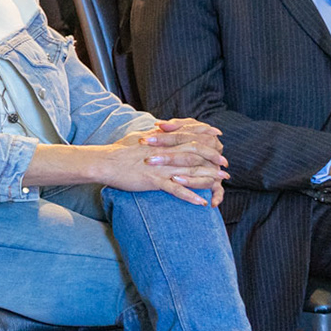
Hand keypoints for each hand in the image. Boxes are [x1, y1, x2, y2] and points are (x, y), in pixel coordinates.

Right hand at [97, 120, 227, 205]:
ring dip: (208, 176)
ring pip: (190, 170)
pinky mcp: (154, 180)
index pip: (189, 134)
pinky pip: (176, 189)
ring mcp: (160, 166)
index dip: (206, 135)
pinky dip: (190, 196)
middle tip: (225, 165)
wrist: (104, 162)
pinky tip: (201, 202)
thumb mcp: (139, 136)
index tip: (218, 137)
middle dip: (213, 158)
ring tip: (221, 181)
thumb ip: (154, 133)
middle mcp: (164, 152)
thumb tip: (161, 128)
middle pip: (196, 152)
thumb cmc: (118, 150)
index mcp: (162, 140)